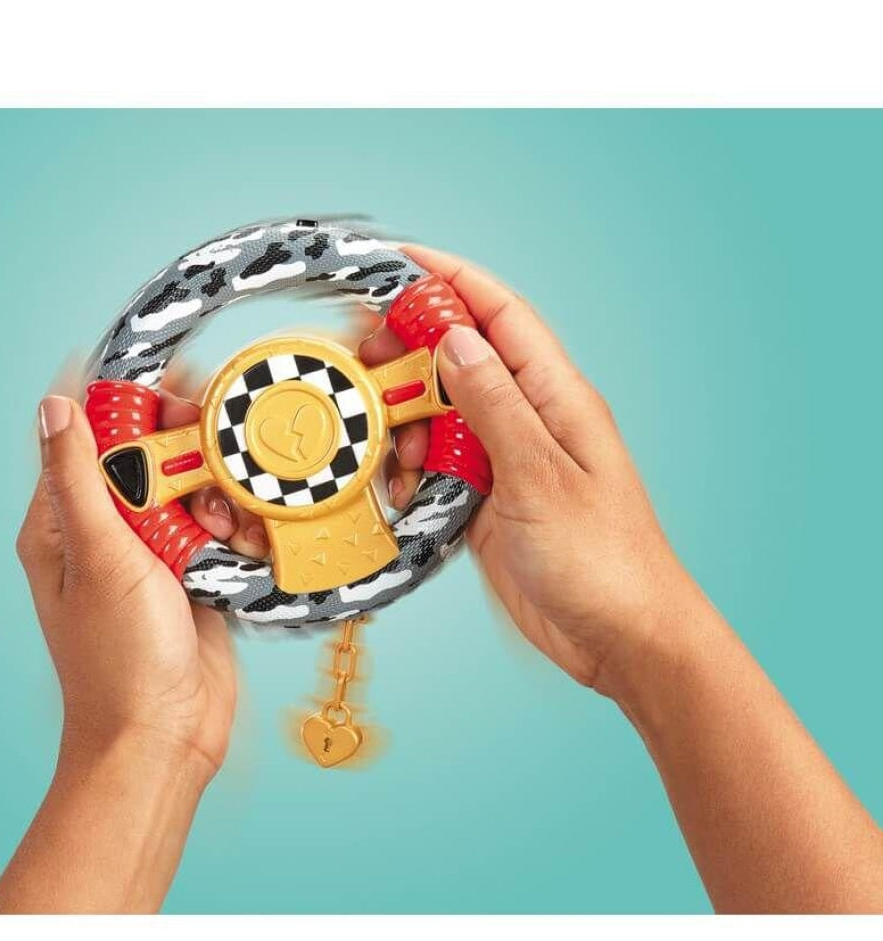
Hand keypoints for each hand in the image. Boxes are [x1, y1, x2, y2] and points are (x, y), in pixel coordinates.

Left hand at [17, 392, 237, 782]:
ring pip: (193, 489)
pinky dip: (236, 530)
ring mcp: (155, 553)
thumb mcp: (97, 558)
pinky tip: (241, 547)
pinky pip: (220, 527)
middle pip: (151, 457)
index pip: (92, 437)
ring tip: (220, 525)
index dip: (131, 405)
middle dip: (187, 452)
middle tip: (212, 458)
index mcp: (65, 523)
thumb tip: (56, 406)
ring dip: (216, 495)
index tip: (175, 391)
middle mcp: (109, 532)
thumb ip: (80, 479)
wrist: (167, 734)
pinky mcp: (195, 574)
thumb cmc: (119, 659)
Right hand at [361, 246, 704, 694]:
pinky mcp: (487, 501)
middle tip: (362, 361)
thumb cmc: (603, 561)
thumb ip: (495, 406)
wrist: (620, 638)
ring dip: (406, 424)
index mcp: (556, 398)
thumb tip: (456, 341)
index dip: (451, 281)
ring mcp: (506, 462)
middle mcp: (529, 421)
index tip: (398, 261)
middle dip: (409, 353)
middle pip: (459, 361)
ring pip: (440, 416)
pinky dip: (413, 472)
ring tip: (392, 451)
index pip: (500, 316)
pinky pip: (438, 467)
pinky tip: (404, 491)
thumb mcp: (540, 476)